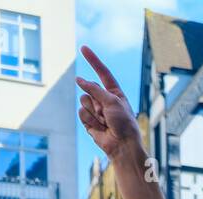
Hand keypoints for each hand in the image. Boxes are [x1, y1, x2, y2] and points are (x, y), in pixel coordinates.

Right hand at [77, 46, 145, 161]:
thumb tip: (79, 80)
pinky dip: (89, 120)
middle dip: (96, 100)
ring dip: (93, 111)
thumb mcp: (112, 101)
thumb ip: (95, 89)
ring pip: (83, 101)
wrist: (122, 145)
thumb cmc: (124, 123)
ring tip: (105, 122)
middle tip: (107, 114)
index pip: (102, 73)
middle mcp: (104, 100)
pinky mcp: (89, 121)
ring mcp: (96, 110)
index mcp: (114, 93)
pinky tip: (99, 128)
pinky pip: (81, 113)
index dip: (93, 60)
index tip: (83, 48)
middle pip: (89, 88)